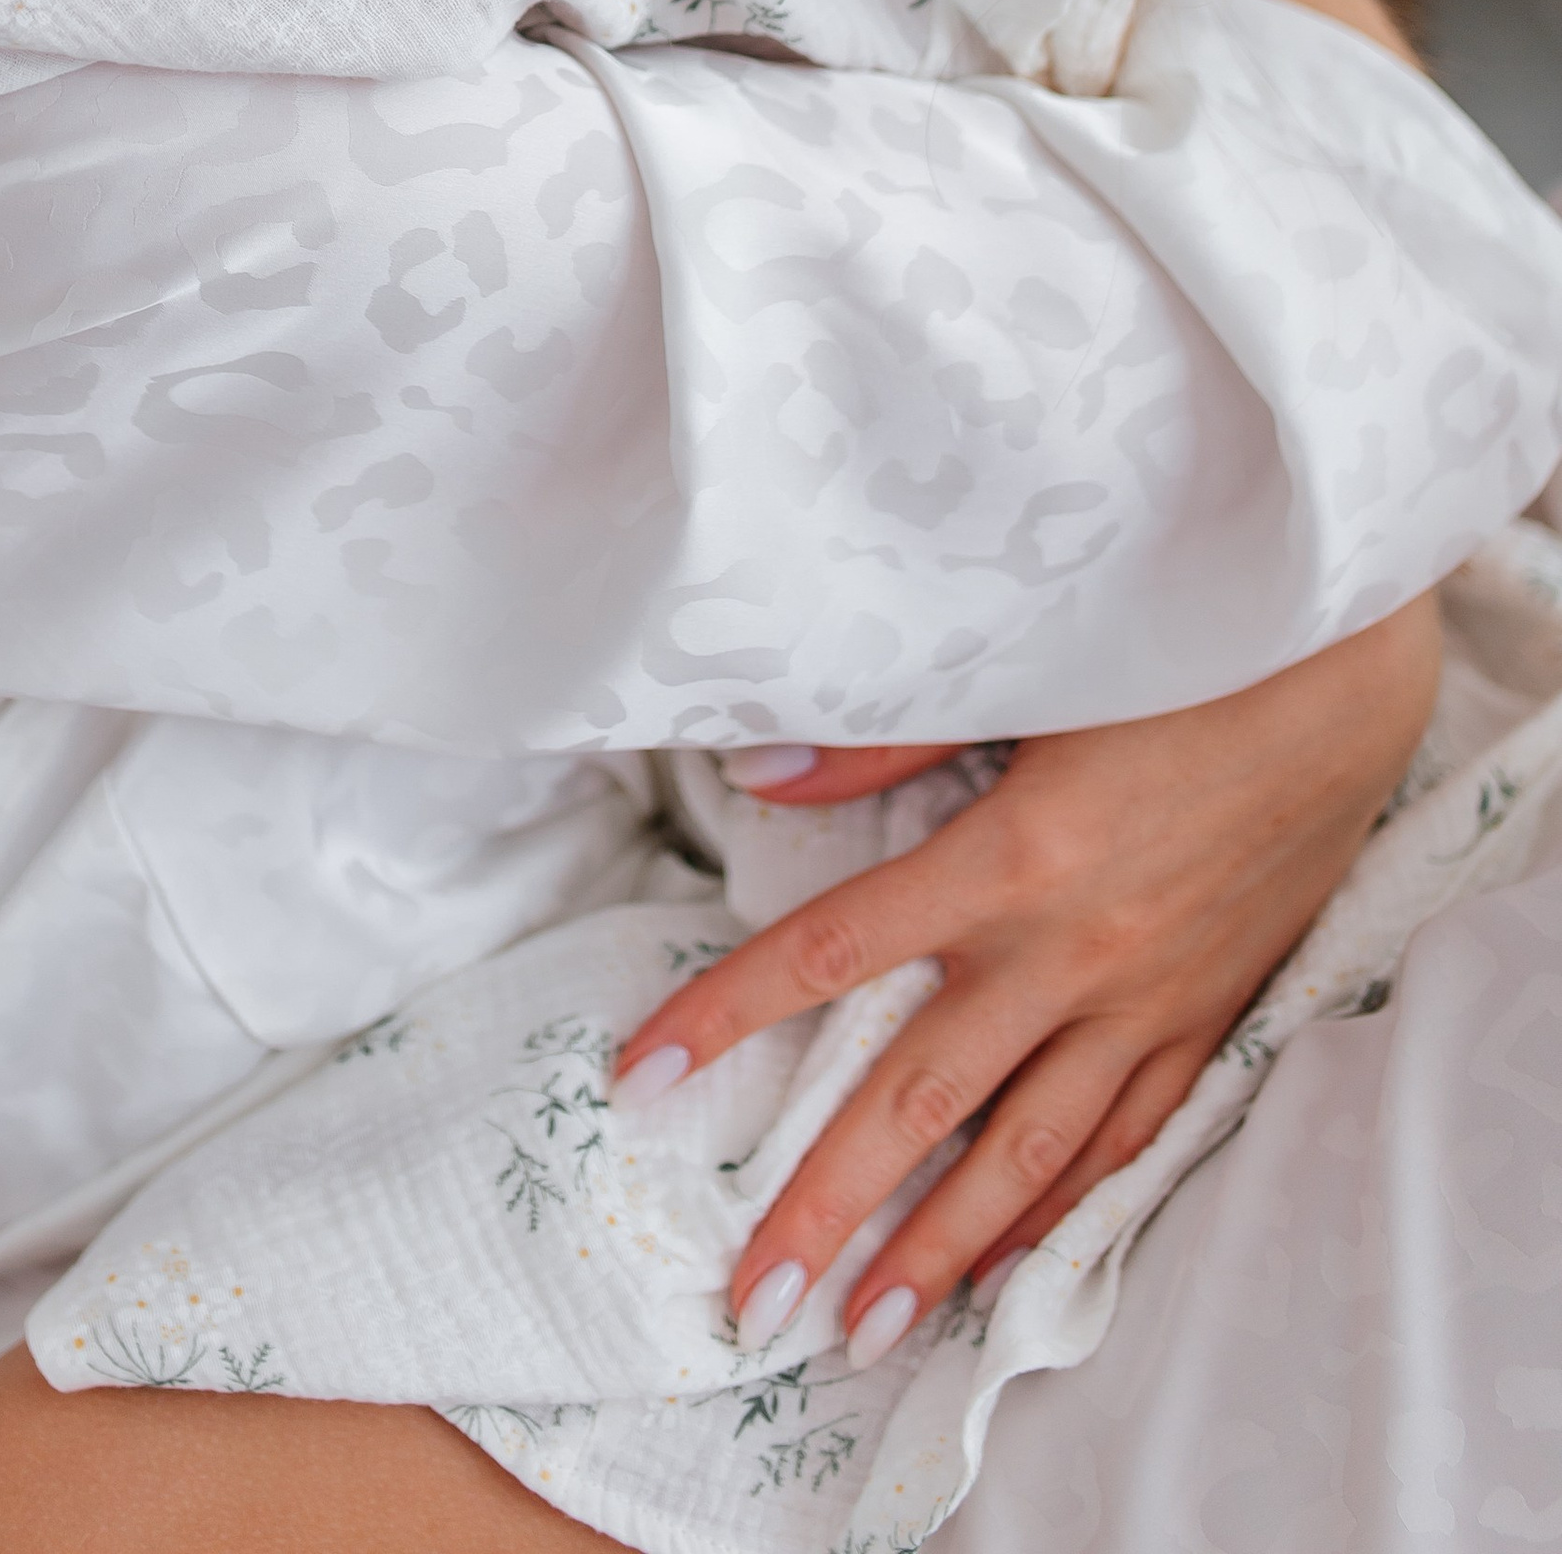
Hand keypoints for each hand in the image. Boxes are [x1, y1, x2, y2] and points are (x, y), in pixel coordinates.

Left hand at [613, 594, 1440, 1366]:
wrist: (1338, 684)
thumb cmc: (1168, 655)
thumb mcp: (1023, 674)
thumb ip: (883, 736)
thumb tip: (756, 770)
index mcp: (1008, 856)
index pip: (833, 951)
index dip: (731, 1012)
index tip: (647, 1075)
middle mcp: (1067, 952)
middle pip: (917, 1101)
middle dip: (822, 1206)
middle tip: (748, 1296)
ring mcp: (1140, 1000)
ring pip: (1022, 1157)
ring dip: (935, 1250)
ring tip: (859, 1329)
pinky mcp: (1201, 1017)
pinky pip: (1119, 1143)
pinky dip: (1054, 1213)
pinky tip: (1001, 1265)